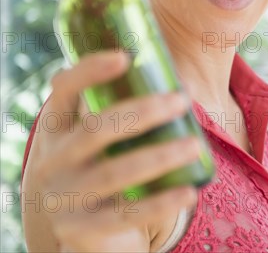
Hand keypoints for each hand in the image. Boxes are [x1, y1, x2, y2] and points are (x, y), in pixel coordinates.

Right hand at [21, 51, 198, 252]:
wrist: (86, 232)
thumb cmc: (106, 168)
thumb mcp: (104, 141)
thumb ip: (126, 113)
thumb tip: (183, 83)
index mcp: (56, 130)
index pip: (63, 91)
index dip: (89, 72)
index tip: (124, 57)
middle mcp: (52, 162)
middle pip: (94, 130)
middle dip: (142, 112)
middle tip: (181, 100)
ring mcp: (63, 199)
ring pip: (112, 174)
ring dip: (159, 157)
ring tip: (194, 145)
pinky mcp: (81, 230)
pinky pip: (125, 215)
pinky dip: (161, 204)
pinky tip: (190, 192)